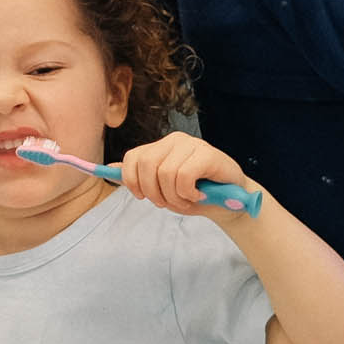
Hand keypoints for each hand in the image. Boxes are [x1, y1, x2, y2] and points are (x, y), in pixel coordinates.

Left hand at [118, 131, 253, 221]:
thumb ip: (139, 178)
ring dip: (174, 197)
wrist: (232, 202)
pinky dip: (187, 193)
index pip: (133, 157)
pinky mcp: (207, 153)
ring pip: (165, 173)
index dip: (132, 181)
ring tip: (188, 200)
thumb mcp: (163, 189)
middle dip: (154, 193)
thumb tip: (110, 169)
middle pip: (146, 166)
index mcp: (161, 147)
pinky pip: (183, 176)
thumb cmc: (197, 195)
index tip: (143, 197)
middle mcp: (174, 140)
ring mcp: (192, 144)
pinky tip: (198, 195)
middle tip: (169, 203)